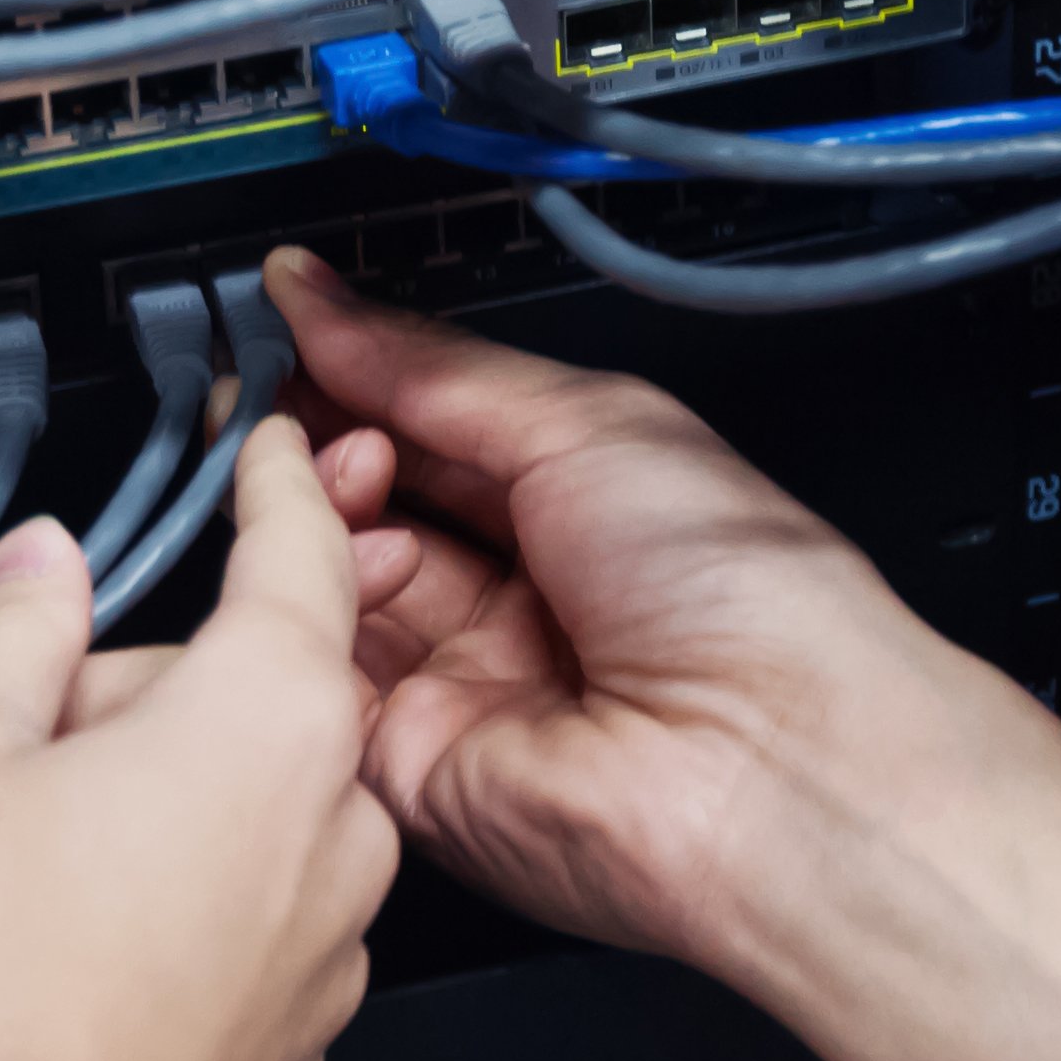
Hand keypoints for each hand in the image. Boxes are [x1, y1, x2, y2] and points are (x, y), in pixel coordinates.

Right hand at [0, 419, 404, 1060]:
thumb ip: (10, 633)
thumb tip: (41, 565)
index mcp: (269, 713)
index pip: (298, 547)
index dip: (274, 482)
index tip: (271, 444)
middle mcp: (334, 817)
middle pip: (246, 689)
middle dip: (141, 696)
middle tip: (16, 756)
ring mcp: (332, 933)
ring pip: (243, 807)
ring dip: (155, 807)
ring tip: (28, 877)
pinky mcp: (303, 1028)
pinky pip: (245, 913)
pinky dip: (175, 908)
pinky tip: (74, 958)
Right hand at [271, 249, 1060, 1060]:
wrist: (774, 763)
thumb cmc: (744, 596)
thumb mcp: (586, 422)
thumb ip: (436, 368)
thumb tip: (325, 295)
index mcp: (580, 505)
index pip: (433, 429)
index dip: (356, 377)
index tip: (286, 328)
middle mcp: (520, 597)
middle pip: (372, 505)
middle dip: (322, 439)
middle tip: (286, 396)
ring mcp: (464, 680)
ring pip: (331, 582)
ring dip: (316, 510)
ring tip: (328, 469)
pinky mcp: (413, 765)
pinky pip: (317, 675)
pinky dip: (300, 603)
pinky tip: (317, 547)